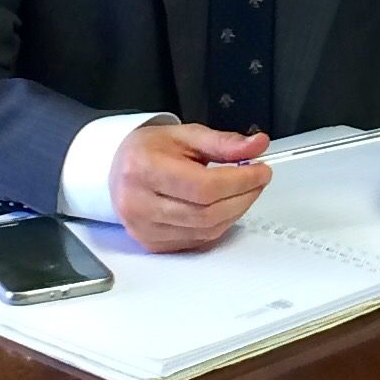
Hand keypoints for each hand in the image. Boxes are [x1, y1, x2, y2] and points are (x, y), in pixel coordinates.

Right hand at [108, 120, 271, 252]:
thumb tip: (257, 146)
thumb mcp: (185, 135)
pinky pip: (198, 241)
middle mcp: (139, 203)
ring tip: (243, 190)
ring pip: (206, 230)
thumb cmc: (149, 151)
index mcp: (143, 169)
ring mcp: (144, 229)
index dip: (240, 181)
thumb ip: (223, 142)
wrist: (118, 169)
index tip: (261, 170)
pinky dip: (219, 225)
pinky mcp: (153, 244)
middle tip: (258, 180)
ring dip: (235, 211)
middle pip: (207, 212)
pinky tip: (224, 207)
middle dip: (243, 196)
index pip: (203, 186)